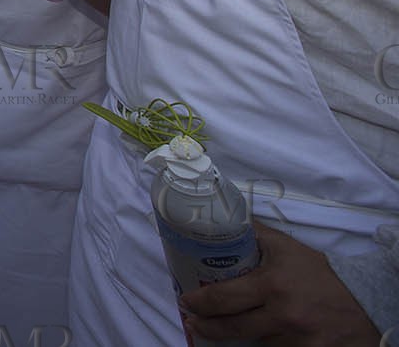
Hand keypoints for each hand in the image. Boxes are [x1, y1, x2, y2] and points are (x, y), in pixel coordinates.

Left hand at [181, 224, 381, 344]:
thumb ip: (255, 234)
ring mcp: (295, 339)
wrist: (365, 302)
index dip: (198, 303)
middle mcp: (282, 315)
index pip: (223, 298)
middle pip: (231, 327)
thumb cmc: (321, 274)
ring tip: (223, 325)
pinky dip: (266, 342)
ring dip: (239, 333)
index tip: (186, 301)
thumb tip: (225, 216)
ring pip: (254, 340)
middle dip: (206, 325)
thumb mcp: (287, 248)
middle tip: (194, 319)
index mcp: (272, 285)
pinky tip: (261, 333)